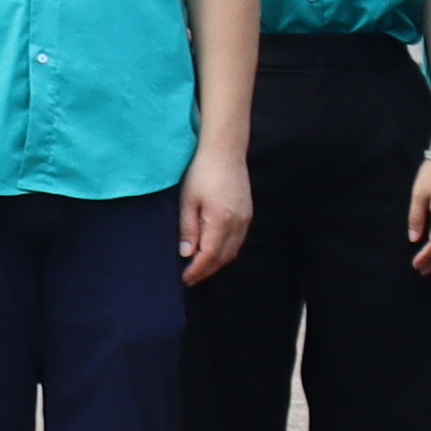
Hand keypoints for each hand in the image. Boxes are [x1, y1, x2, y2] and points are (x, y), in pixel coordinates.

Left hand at [175, 147, 251, 284]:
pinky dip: (225, 252)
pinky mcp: (247, 214)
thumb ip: (188, 229)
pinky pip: (238, 241)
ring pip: (232, 251)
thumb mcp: (187, 200)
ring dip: (216, 263)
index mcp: (221, 221)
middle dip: (206, 271)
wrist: (225, 151)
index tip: (184, 279)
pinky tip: (214, 252)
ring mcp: (246, 220)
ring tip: (199, 269)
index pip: (209, 256)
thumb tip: (186, 254)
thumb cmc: (201, 172)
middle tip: (189, 279)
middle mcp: (238, 224)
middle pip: (222, 258)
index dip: (196, 270)